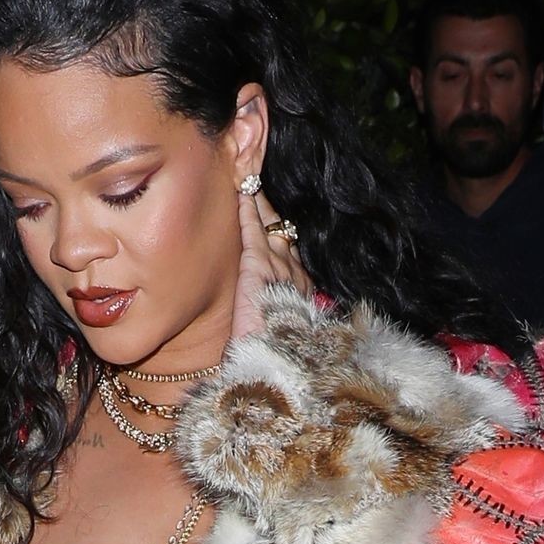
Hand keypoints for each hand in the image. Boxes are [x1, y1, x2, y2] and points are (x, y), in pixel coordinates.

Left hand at [230, 180, 313, 341]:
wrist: (276, 364)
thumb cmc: (274, 354)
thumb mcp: (281, 327)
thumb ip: (276, 310)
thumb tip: (266, 309)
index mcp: (302, 288)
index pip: (290, 249)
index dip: (280, 229)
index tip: (273, 213)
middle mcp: (295, 272)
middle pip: (283, 230)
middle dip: (272, 207)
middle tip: (260, 182)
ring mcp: (279, 267)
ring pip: (270, 224)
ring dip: (260, 201)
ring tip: (250, 178)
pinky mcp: (258, 267)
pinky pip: (253, 230)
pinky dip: (247, 210)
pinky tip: (241, 194)